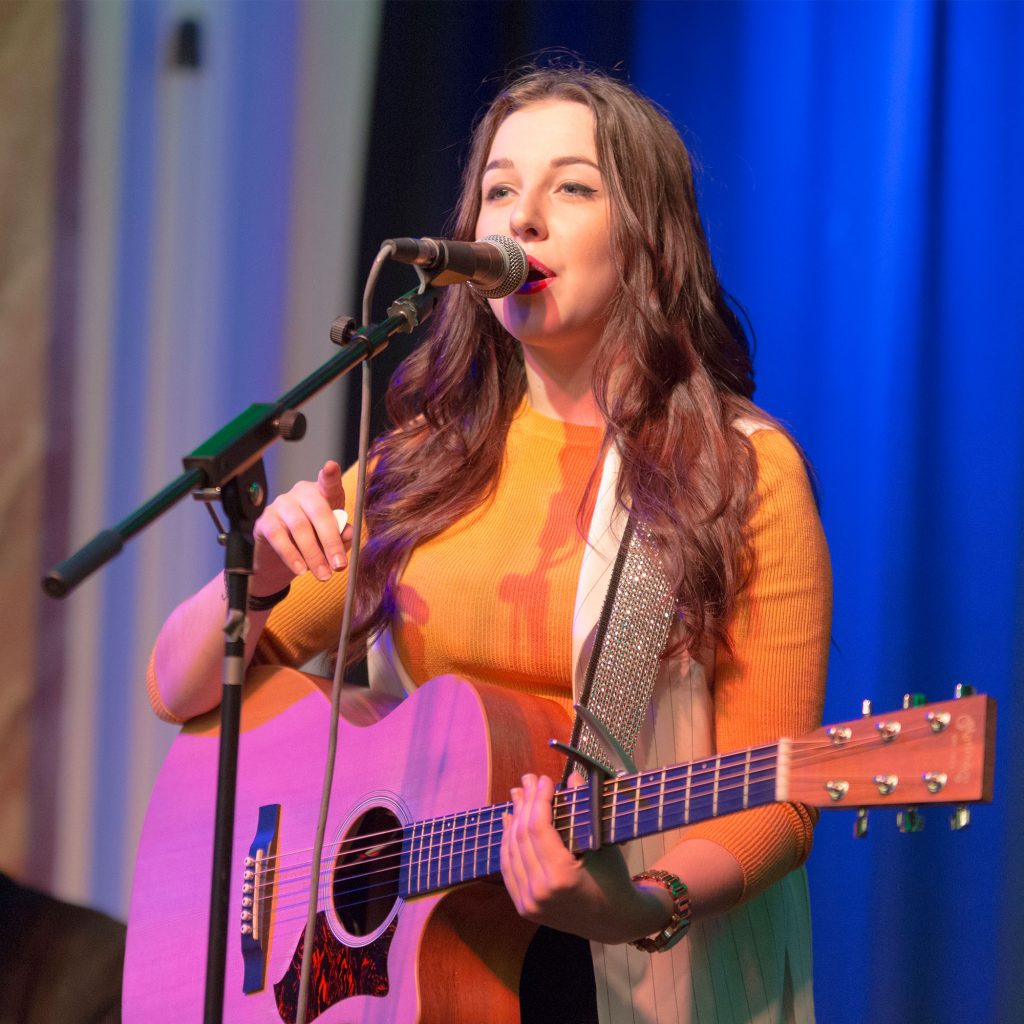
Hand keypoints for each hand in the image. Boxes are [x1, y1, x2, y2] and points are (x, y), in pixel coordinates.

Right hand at [251, 461, 351, 592]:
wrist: (280, 560)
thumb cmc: (312, 542)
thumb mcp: (332, 540)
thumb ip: (342, 536)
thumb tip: (348, 534)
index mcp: (323, 494)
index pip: (328, 483)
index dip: (330, 475)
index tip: (331, 467)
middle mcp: (302, 494)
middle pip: (318, 512)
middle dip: (331, 541)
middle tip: (338, 565)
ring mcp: (281, 505)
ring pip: (300, 527)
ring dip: (313, 554)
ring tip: (323, 575)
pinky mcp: (265, 521)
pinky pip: (279, 538)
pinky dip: (292, 556)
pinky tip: (300, 569)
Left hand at [500, 773, 673, 944]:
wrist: (615, 921)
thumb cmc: (614, 878)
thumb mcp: (602, 843)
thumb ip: (584, 809)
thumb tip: (572, 776)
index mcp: (561, 878)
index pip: (539, 828)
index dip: (539, 799)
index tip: (544, 779)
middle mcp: (540, 893)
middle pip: (522, 837)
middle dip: (525, 803)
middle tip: (528, 779)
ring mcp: (528, 903)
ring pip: (511, 851)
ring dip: (514, 819)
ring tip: (518, 794)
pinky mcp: (523, 907)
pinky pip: (509, 868)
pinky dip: (508, 842)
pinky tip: (510, 820)